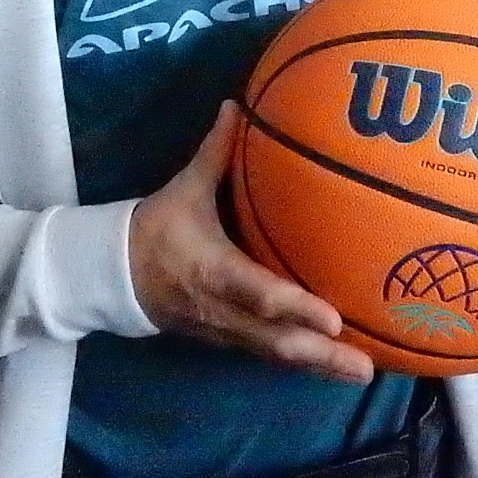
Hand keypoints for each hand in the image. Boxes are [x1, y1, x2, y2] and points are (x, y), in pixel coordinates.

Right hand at [129, 102, 373, 383]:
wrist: (111, 275)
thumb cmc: (155, 229)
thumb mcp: (184, 188)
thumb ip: (215, 151)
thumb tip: (236, 103)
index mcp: (214, 271)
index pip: (259, 295)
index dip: (295, 308)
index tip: (334, 319)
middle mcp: (223, 310)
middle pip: (276, 341)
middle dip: (321, 356)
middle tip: (366, 368)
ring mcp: (225, 332)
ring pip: (274, 355)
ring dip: (318, 367)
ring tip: (363, 373)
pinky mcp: (226, 341)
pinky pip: (267, 354)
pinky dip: (300, 362)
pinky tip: (332, 365)